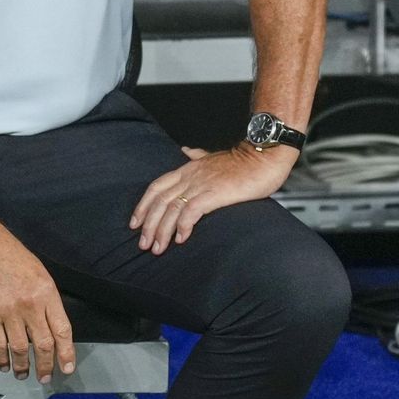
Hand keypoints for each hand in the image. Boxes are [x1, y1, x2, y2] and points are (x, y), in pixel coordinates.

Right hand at [0, 212, 75, 381]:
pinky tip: (4, 364)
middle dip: (46, 365)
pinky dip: (1, 359)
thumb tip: (50, 324)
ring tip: (24, 373)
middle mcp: (30, 304)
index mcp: (46, 291)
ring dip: (23, 366)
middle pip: (43, 345)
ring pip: (20, 349)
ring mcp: (8, 311)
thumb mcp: (37, 270)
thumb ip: (45, 298)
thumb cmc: (6, 251)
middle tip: (45, 376)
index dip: (67, 353)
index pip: (62, 330)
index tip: (67, 367)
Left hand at [129, 144, 293, 254]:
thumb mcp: (213, 157)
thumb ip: (197, 156)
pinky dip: (183, 226)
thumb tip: (186, 151)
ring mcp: (201, 185)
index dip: (143, 206)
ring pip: (171, 208)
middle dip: (148, 225)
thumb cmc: (243, 161)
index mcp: (187, 169)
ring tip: (158, 248)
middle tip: (143, 244)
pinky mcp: (214, 194)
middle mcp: (189, 177)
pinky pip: (191, 211)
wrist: (263, 156)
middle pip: (159, 201)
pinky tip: (180, 239)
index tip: (135, 223)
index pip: (156, 188)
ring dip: (162, 230)